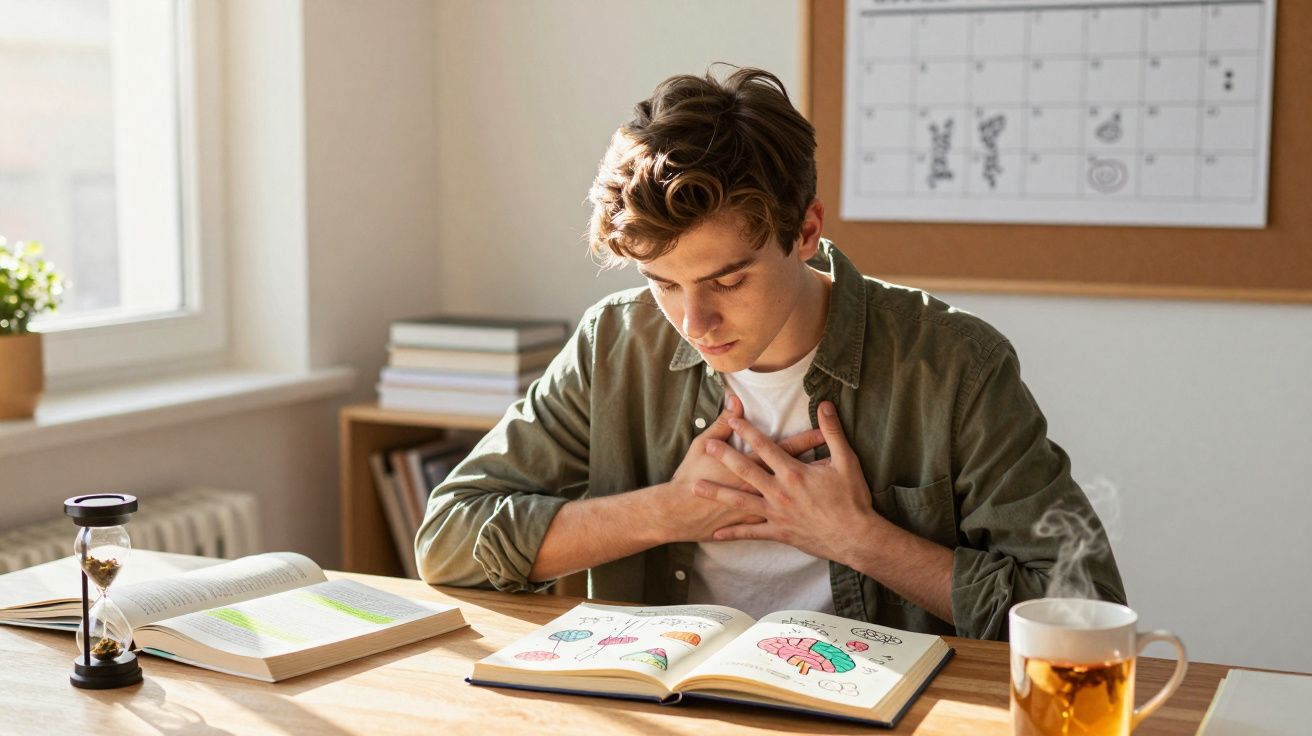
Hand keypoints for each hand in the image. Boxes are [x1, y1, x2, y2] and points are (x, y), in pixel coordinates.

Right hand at [656, 395, 827, 543]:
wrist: (679, 513)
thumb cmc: (689, 477)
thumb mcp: (703, 445)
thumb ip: (721, 425)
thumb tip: (735, 402)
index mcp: (753, 467)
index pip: (785, 449)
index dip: (805, 439)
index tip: (824, 431)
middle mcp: (762, 488)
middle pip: (795, 471)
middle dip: (817, 461)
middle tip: (839, 455)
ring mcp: (761, 509)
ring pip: (794, 498)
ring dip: (812, 489)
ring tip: (833, 482)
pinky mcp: (755, 524)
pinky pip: (781, 521)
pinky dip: (798, 517)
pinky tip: (812, 516)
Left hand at [695, 400, 891, 563]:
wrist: (856, 537)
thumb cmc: (853, 499)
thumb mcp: (847, 461)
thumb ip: (833, 432)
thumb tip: (825, 405)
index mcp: (793, 473)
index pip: (765, 447)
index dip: (747, 432)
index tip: (732, 420)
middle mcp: (779, 492)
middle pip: (745, 471)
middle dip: (724, 456)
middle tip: (706, 445)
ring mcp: (776, 514)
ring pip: (740, 501)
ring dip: (717, 493)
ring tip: (696, 486)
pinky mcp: (779, 533)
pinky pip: (751, 533)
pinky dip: (733, 533)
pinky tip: (716, 533)